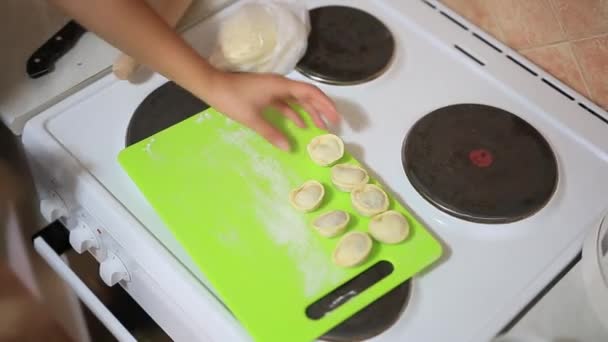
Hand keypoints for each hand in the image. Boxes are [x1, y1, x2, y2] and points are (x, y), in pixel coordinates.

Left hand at [204, 71, 339, 150]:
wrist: (212, 86)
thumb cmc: (232, 99)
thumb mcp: (252, 118)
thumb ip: (271, 133)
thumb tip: (288, 148)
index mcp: (280, 86)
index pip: (310, 93)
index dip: (325, 105)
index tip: (335, 117)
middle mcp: (280, 85)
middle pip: (307, 96)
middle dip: (321, 109)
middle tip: (333, 124)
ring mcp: (273, 89)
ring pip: (297, 100)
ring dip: (309, 112)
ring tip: (320, 127)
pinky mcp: (266, 94)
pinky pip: (286, 104)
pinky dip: (294, 114)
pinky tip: (299, 125)